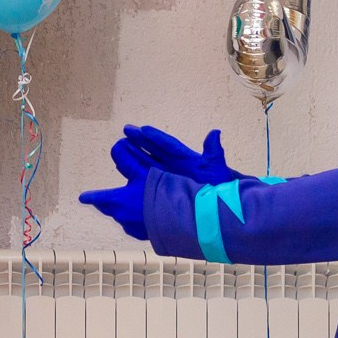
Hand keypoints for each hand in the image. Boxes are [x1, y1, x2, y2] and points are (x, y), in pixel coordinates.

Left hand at [78, 138, 152, 240]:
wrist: (183, 218)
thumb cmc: (162, 193)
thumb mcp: (145, 173)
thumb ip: (129, 162)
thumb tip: (116, 148)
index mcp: (119, 201)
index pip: (99, 198)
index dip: (91, 196)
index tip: (82, 197)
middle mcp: (122, 216)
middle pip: (109, 209)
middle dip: (105, 203)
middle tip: (100, 200)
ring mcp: (133, 228)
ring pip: (122, 217)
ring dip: (122, 211)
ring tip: (125, 205)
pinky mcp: (145, 235)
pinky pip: (135, 225)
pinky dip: (136, 218)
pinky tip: (143, 215)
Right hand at [123, 124, 238, 183]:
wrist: (216, 208)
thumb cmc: (219, 187)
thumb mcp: (217, 169)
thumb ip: (213, 152)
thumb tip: (214, 133)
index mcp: (186, 159)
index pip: (169, 145)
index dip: (156, 138)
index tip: (142, 130)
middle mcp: (174, 166)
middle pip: (154, 151)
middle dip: (139, 142)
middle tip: (125, 132)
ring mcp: (166, 177)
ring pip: (146, 164)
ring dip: (133, 156)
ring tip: (118, 149)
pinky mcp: (161, 189)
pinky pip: (145, 181)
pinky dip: (134, 175)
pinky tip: (122, 170)